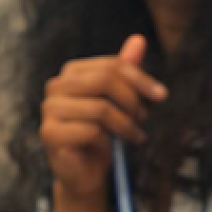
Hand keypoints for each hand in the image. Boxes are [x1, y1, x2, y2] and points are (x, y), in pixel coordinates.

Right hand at [40, 36, 166, 200]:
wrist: (86, 172)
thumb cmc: (104, 134)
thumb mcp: (121, 101)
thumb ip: (126, 71)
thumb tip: (139, 39)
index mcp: (73, 72)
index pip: (112, 65)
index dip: (140, 78)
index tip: (162, 95)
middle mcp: (56, 86)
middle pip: (105, 80)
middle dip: (132, 101)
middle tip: (144, 118)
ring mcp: (50, 109)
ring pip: (100, 108)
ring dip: (125, 125)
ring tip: (133, 136)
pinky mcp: (50, 133)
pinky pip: (90, 131)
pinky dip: (107, 142)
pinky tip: (109, 148)